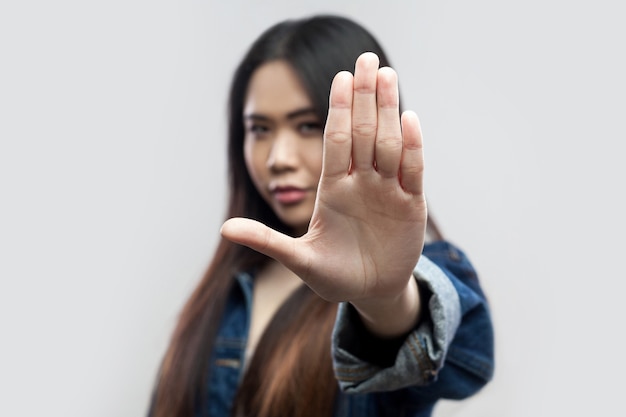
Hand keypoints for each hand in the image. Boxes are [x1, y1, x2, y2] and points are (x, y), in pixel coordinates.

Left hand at [221, 52, 426, 311]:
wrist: (370, 291)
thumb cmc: (332, 273)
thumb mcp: (298, 260)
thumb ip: (266, 241)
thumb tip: (225, 229)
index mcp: (332, 189)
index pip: (335, 141)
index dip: (338, 110)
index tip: (339, 77)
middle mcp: (360, 182)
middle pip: (363, 133)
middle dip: (365, 97)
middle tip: (368, 59)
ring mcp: (387, 191)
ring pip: (389, 144)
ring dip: (388, 110)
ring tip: (388, 75)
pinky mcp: (411, 205)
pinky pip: (413, 171)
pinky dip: (413, 147)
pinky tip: (409, 118)